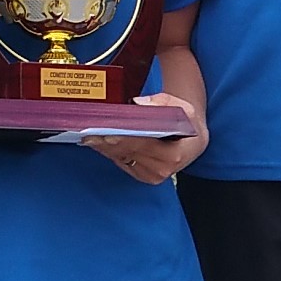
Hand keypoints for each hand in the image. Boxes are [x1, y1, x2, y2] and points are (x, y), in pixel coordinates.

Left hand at [87, 93, 207, 183]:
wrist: (193, 140)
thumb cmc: (187, 122)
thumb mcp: (183, 108)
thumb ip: (161, 103)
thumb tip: (137, 103)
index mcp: (173, 155)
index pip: (142, 144)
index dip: (122, 137)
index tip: (105, 131)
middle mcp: (161, 169)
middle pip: (127, 152)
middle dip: (107, 141)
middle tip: (88, 132)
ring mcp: (151, 176)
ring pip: (121, 158)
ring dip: (103, 147)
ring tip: (88, 136)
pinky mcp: (143, 176)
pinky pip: (121, 162)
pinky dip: (108, 151)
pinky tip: (97, 142)